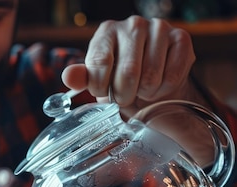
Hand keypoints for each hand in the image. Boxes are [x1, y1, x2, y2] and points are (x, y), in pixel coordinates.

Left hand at [62, 16, 196, 116]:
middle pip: (128, 73)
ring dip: (145, 94)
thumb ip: (83, 78)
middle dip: (123, 95)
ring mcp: (159, 28)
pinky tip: (158, 86)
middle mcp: (133, 25)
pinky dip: (163, 90)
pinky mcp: (182, 38)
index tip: (102, 92)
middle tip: (124, 97)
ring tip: (141, 91)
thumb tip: (69, 77)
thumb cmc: (119, 79)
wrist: (151, 82)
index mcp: (107, 31)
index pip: (100, 63)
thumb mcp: (97, 79)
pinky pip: (172, 76)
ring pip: (151, 77)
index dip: (100, 87)